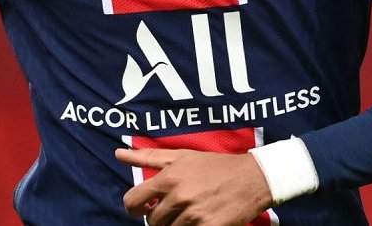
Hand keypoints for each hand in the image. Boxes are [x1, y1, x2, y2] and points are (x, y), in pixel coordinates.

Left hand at [115, 147, 272, 225]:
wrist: (252, 177)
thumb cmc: (214, 165)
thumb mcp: (180, 156)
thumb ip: (148, 157)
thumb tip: (119, 153)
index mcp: (168, 177)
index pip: (134, 200)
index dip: (133, 208)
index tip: (139, 210)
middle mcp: (179, 196)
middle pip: (153, 220)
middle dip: (161, 217)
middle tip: (175, 209)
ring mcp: (194, 214)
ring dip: (177, 225)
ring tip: (191, 213)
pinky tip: (200, 221)